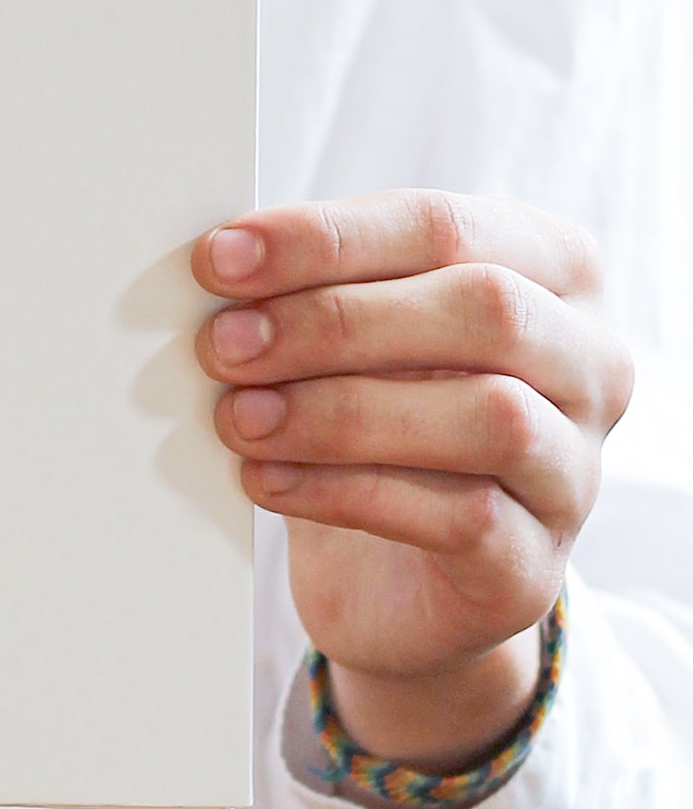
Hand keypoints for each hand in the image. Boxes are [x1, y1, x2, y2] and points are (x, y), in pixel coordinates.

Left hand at [193, 191, 630, 771]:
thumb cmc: (373, 419)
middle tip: (223, 342)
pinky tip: (264, 478)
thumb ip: (313, 289)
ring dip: (340, 411)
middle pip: (483, 308)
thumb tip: (221, 260)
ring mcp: (575, 468)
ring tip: (238, 417)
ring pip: (489, 416)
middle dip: (334, 321)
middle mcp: (589, 362)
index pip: (443, 225)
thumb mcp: (353, 339)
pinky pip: (460, 516)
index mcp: (548, 270)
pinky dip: (344, 491)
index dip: (326, 237)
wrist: (395, 582)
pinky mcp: (536, 563)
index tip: (219, 258)